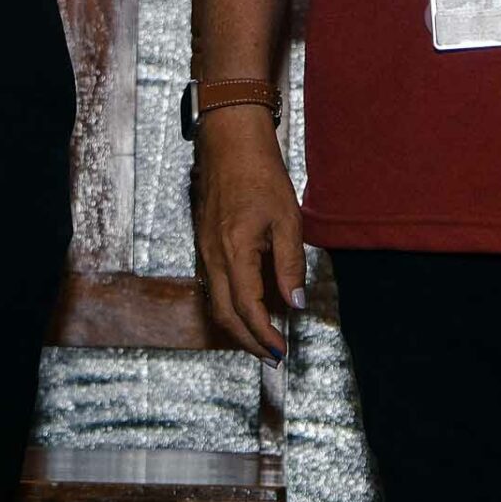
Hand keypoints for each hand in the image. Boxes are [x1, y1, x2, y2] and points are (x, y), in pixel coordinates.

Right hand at [193, 108, 303, 362]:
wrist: (230, 143)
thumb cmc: (261, 175)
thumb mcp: (287, 219)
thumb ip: (290, 265)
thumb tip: (294, 305)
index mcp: (234, 251)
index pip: (247, 308)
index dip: (264, 335)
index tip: (282, 351)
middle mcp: (213, 256)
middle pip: (225, 315)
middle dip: (248, 342)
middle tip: (272, 358)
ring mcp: (205, 251)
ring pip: (216, 303)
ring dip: (239, 327)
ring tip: (263, 341)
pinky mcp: (205, 244)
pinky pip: (215, 286)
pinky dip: (232, 306)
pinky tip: (251, 308)